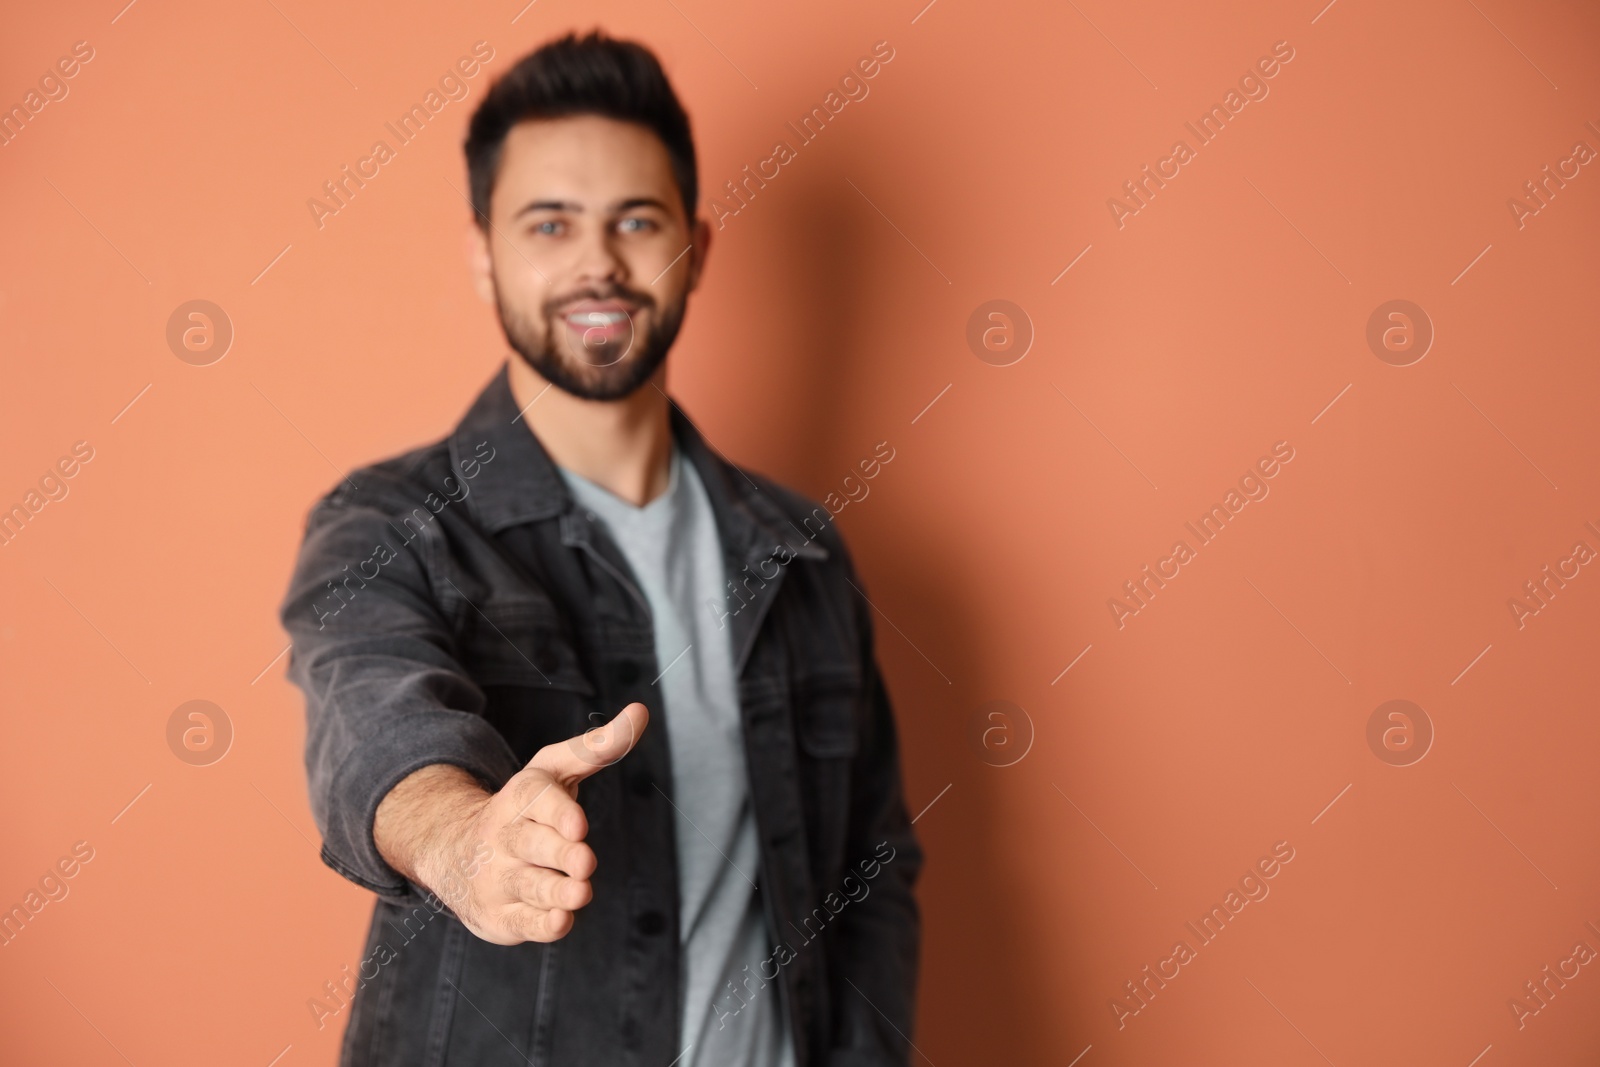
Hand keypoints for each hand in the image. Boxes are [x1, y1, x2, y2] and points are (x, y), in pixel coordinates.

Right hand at [403, 703, 648, 944]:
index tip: (579, 824)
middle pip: (532, 845)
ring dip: (554, 891)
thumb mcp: (555, 770)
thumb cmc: (526, 808)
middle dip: (559, 853)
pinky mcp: (502, 916)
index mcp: (521, 798)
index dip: (558, 812)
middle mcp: (506, 837)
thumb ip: (598, 746)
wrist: (457, 853)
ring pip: (529, 885)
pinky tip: (561, 920)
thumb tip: (640, 711)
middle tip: (585, 861)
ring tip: (581, 892)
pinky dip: (540, 923)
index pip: (537, 801)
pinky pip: (522, 922)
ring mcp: (500, 878)